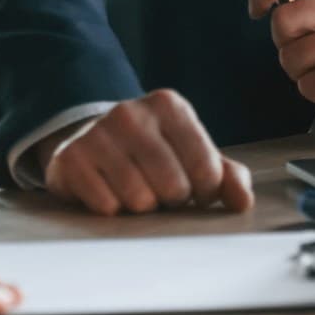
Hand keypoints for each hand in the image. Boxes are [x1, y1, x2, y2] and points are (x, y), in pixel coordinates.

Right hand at [31, 90, 253, 215]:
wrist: (93, 139)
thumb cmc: (153, 151)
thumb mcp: (192, 153)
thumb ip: (226, 175)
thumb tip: (242, 202)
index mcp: (169, 106)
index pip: (206, 169)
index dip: (205, 191)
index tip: (196, 188)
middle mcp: (131, 113)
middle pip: (173, 188)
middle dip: (171, 200)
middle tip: (161, 189)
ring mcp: (98, 133)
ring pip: (139, 200)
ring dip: (142, 207)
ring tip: (135, 188)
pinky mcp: (71, 158)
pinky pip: (107, 207)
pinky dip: (112, 209)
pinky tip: (108, 190)